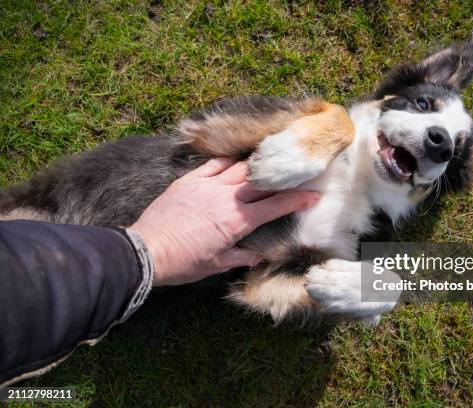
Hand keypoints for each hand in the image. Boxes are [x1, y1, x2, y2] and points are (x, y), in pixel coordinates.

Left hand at [130, 159, 319, 285]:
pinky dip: (228, 161)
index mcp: (238, 221)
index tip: (313, 195)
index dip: (298, 199)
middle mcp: (228, 199)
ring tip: (269, 163)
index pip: (276, 206)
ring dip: (258, 166)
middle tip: (296, 173)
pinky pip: (214, 163)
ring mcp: (208, 185)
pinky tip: (236, 161)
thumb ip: (242, 256)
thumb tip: (259, 255)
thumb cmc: (184, 263)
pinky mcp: (190, 180)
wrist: (148, 251)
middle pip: (263, 182)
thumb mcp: (218, 265)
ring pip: (241, 168)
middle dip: (283, 177)